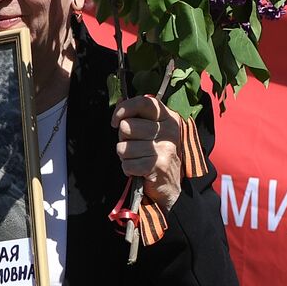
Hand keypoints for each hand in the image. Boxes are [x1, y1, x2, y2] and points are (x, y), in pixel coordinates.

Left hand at [112, 94, 183, 211]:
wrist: (170, 185)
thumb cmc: (157, 155)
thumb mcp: (152, 131)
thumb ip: (137, 115)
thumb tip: (120, 100)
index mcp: (169, 118)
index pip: (143, 103)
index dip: (124, 109)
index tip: (115, 120)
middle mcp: (169, 131)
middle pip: (127, 126)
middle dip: (123, 139)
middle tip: (134, 146)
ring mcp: (165, 148)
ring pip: (124, 147)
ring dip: (125, 156)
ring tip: (137, 159)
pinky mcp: (158, 166)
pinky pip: (128, 164)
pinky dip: (128, 169)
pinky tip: (139, 170)